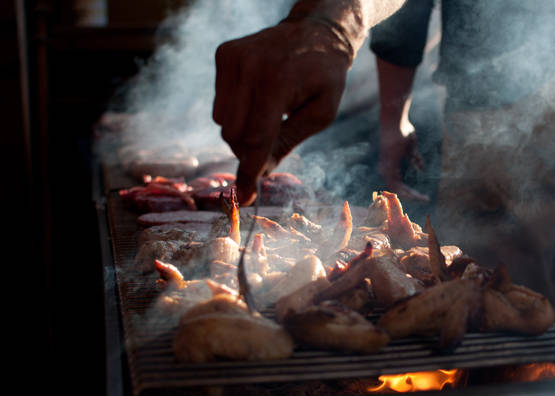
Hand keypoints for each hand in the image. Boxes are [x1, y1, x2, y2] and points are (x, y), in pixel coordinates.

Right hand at [213, 19, 351, 204]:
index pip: (255, 137)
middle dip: (249, 151)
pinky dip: (236, 111)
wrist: (316, 31)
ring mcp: (233, 58)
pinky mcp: (224, 55)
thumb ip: (288, 141)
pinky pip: (220, 103)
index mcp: (278, 82)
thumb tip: (260, 171)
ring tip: (269, 117)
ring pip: (222, 121)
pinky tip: (259, 98)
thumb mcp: (321, 114)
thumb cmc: (324, 76)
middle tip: (270, 148)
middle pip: (234, 134)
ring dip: (242, 131)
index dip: (249, 170)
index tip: (246, 196)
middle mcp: (249, 67)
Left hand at [378, 120, 428, 202]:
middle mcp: (386, 170)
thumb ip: (414, 158)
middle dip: (412, 196)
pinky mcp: (388, 167)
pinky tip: (416, 195)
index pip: (398, 184)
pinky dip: (407, 192)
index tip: (422, 195)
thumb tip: (421, 168)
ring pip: (397, 190)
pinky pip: (396, 185)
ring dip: (412, 196)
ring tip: (424, 199)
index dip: (409, 191)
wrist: (395, 122)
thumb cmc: (402, 131)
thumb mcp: (411, 148)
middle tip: (426, 199)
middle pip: (398, 190)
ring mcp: (386, 169)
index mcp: (390, 166)